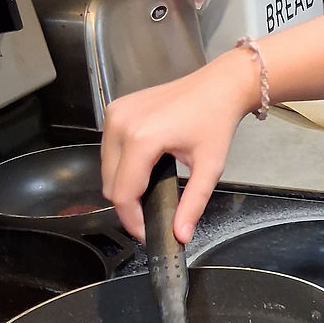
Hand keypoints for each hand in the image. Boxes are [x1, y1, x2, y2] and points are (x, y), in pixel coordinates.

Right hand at [101, 50, 258, 243]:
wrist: (217, 86)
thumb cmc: (216, 122)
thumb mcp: (210, 167)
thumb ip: (193, 204)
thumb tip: (180, 235)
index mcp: (142, 138)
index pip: (123, 193)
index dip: (132, 220)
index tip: (146, 233)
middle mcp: (121, 124)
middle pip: (110, 183)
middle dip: (128, 205)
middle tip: (150, 216)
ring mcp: (114, 114)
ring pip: (106, 168)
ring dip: (123, 186)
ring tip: (149, 193)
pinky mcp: (114, 109)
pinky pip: (108, 150)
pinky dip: (121, 166)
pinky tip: (143, 169)